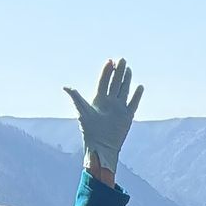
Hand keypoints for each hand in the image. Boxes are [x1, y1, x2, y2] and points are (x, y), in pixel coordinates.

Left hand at [65, 59, 141, 177]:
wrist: (101, 145)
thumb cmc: (89, 130)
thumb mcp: (82, 111)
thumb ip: (76, 98)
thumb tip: (65, 86)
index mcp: (98, 99)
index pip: (103, 81)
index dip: (106, 71)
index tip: (110, 61)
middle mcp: (109, 102)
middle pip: (115, 83)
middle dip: (118, 71)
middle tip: (122, 59)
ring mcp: (119, 109)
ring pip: (124, 90)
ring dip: (126, 80)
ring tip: (129, 69)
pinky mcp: (127, 116)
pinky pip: (133, 103)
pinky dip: (137, 95)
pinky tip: (139, 86)